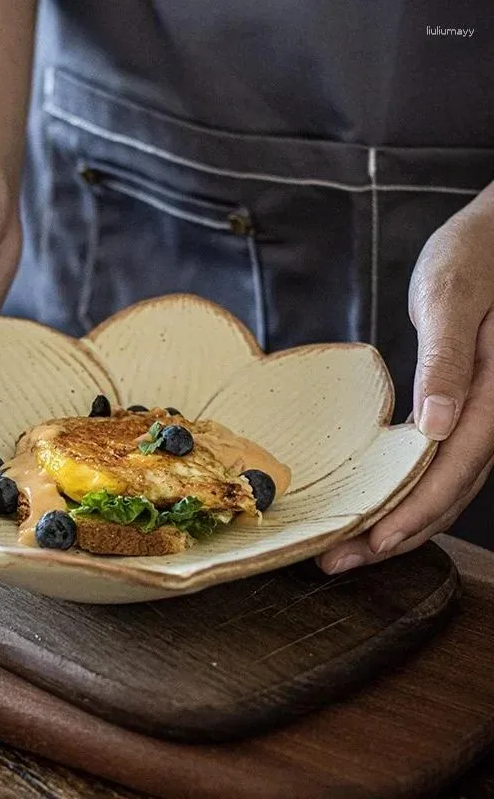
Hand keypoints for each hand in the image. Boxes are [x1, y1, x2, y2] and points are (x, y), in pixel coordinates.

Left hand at [319, 189, 493, 573]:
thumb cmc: (476, 254)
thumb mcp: (453, 297)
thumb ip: (448, 360)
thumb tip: (437, 426)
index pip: (454, 469)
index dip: (413, 513)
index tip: (370, 545)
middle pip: (449, 490)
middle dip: (396, 533)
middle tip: (339, 563)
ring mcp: (486, 411)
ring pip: (446, 483)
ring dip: (400, 520)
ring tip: (350, 548)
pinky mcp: (468, 404)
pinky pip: (443, 461)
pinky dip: (409, 490)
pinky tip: (379, 503)